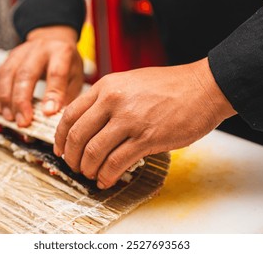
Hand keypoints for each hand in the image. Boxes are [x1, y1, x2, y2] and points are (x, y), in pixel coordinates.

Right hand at [0, 26, 83, 126]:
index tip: (48, 113)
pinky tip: (1, 109)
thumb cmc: (66, 63)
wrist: (54, 40)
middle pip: (26, 74)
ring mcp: (21, 51)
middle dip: (22, 101)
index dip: (52, 94)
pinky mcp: (8, 57)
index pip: (56, 73)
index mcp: (61, 52)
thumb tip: (54, 118)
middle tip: (23, 121)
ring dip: (6, 99)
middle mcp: (39, 49)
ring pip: (8, 74)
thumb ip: (66, 96)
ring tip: (10, 118)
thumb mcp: (76, 77)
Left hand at [54, 58, 235, 188]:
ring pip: (94, 152)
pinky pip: (116, 163)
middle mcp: (113, 101)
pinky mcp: (146, 138)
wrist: (202, 88)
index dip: (60, 137)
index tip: (60, 149)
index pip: (70, 115)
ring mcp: (129, 120)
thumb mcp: (130, 82)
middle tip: (74, 167)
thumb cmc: (169, 86)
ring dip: (88, 169)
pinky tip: (107, 180)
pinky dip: (107, 176)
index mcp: (106, 86)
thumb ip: (107, 99)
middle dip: (71, 157)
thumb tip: (90, 125)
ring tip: (91, 175)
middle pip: (77, 136)